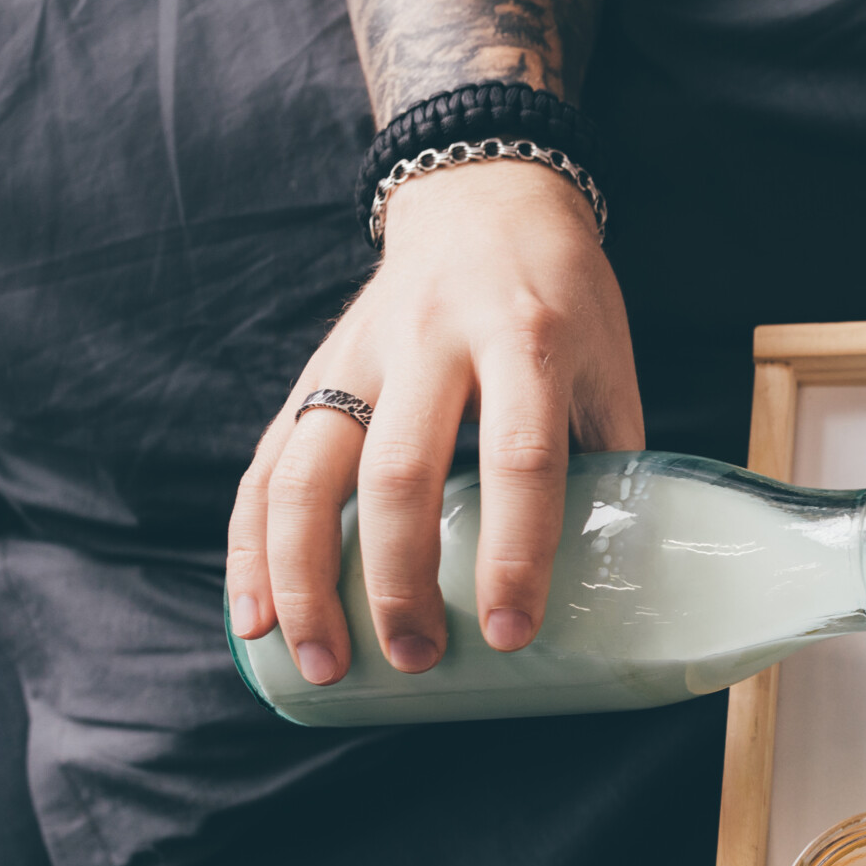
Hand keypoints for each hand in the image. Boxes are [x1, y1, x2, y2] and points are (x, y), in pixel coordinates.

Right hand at [225, 160, 643, 682]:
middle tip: (416, 658)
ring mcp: (358, 357)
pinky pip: (264, 467)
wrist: (484, 201)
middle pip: (398, 472)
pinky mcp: (312, 374)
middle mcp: (432, 343)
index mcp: (526, 338)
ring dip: (303, 579)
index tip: (510, 632)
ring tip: (322, 663)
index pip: (518, 456)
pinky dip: (250, 547)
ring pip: (306, 473)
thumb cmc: (563, 298)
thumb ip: (610, 455)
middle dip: (399, 579)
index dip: (516, 551)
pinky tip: (255, 615)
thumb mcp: (609, 360)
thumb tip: (615, 575)